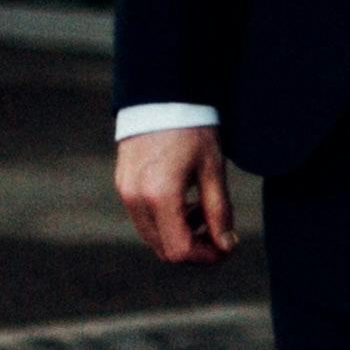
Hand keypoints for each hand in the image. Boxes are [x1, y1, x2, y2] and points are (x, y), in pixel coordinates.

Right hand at [116, 126, 237, 263]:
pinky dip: (165, 220)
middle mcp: (136, 199)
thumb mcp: (213, 168)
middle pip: (164, 249)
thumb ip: (219, 211)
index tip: (226, 247)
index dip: (206, 256)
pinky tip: (184, 198)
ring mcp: (126, 192)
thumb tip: (227, 245)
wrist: (162, 93)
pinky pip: (143, 218)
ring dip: (179, 234)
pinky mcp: (122, 184)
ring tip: (203, 209)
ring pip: (153, 236)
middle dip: (195, 248)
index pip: (181, 250)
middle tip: (218, 230)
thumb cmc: (193, 127)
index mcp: (161, 195)